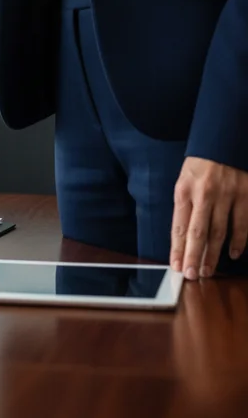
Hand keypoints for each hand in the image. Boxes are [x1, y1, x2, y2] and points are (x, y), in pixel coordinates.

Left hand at [170, 156, 247, 278]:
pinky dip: (238, 241)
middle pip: (198, 232)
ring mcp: (227, 196)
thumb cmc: (200, 165)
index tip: (176, 266)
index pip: (179, 225)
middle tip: (191, 275)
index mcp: (184, 190)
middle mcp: (204, 194)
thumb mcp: (184, 180)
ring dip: (214, 255)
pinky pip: (242, 224)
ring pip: (220, 232)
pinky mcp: (245, 196)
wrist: (222, 141)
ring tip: (208, 270)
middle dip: (194, 256)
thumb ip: (185, 205)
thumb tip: (183, 236)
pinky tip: (232, 253)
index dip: (177, 248)